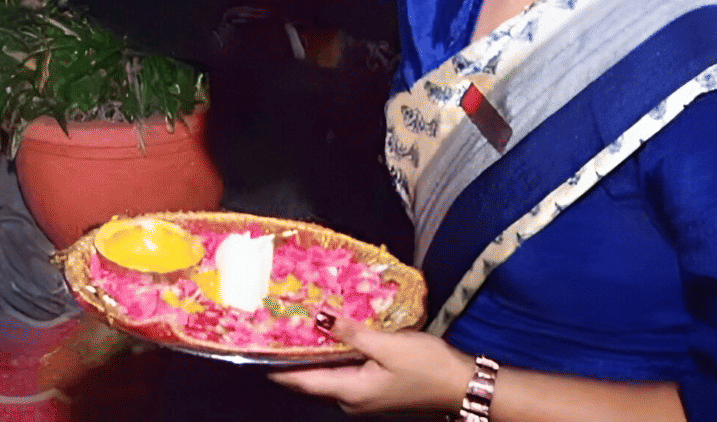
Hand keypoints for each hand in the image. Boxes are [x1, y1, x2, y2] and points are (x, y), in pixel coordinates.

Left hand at [268, 314, 469, 415]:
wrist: (462, 384)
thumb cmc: (426, 366)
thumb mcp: (387, 345)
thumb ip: (351, 333)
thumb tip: (319, 317)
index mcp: (351, 391)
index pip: (303, 381)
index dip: (277, 367)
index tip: (254, 349)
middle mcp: (351, 398)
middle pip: (311, 379)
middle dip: (290, 358)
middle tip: (271, 328)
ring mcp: (363, 395)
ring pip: (327, 374)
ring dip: (311, 354)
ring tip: (292, 327)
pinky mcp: (374, 387)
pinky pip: (343, 371)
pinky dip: (331, 355)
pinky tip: (328, 336)